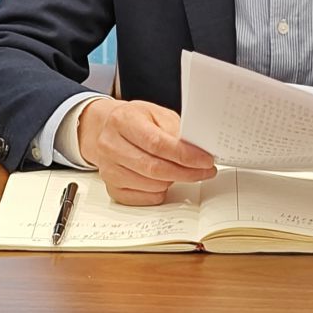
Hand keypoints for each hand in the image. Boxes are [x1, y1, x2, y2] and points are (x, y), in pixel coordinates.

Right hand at [77, 98, 216, 204]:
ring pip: (150, 185)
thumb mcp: (157, 114)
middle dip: (186, 172)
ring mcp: (108, 168)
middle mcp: (110, 145)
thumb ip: (176, 130)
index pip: (157, 143)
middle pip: (154, 168)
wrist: (107, 129)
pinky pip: (142, 198)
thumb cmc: (135, 120)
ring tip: (183, 171)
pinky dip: (159, 192)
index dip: (185, 155)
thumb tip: (197, 150)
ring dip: (174, 181)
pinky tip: (165, 180)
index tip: (205, 160)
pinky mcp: (111, 187)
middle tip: (205, 171)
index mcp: (123, 120)